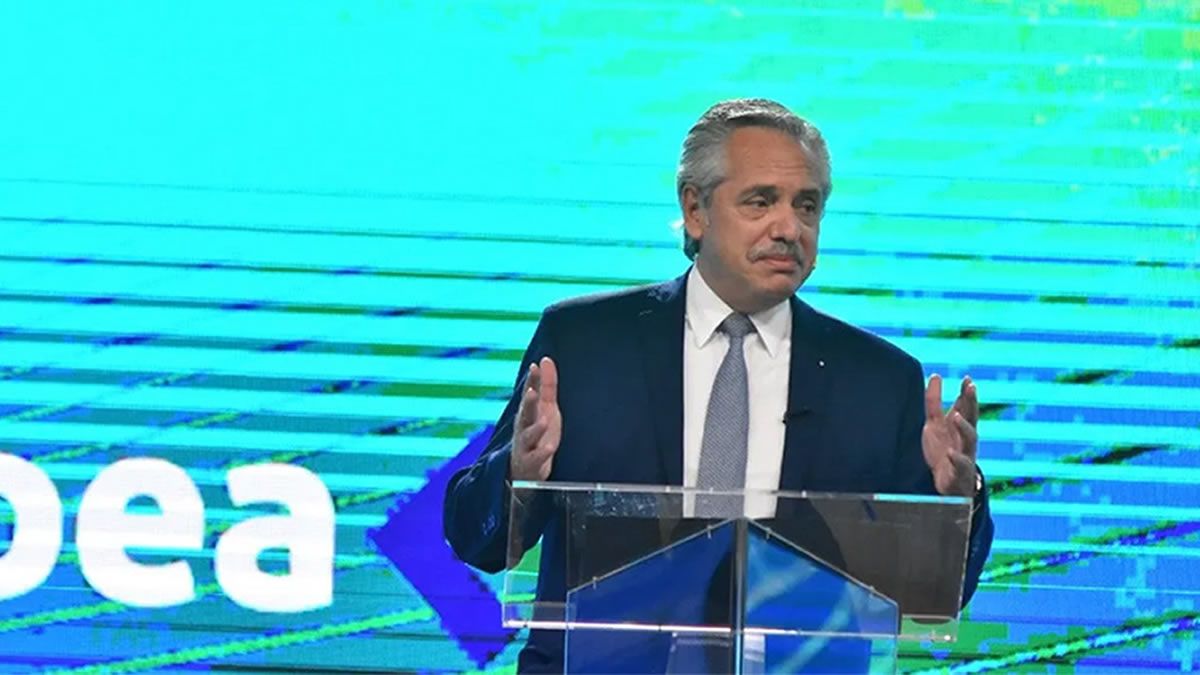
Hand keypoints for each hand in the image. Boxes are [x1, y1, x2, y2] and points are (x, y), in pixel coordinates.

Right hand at [510, 357, 561, 481]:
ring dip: (536, 428)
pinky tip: (549, 448)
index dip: (531, 382)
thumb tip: (545, 359)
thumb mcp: (545, 407)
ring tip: (544, 421)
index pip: (529, 394)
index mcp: (528, 412)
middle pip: (526, 413)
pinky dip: (541, 453)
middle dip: (528, 403)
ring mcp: (526, 445)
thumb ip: (546, 385)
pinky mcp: (531, 463)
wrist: (525, 470)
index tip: (535, 368)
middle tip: (532, 392)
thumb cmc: (537, 433)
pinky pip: (535, 458)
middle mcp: (524, 426)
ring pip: (528, 436)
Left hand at [922, 374, 978, 496]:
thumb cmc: (943, 449)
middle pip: (972, 417)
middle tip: (971, 388)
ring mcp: (965, 453)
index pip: (966, 406)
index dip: (967, 393)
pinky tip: (950, 453)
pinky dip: (956, 458)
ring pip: (970, 439)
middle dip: (972, 402)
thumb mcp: (935, 424)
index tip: (967, 379)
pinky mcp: (960, 471)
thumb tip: (935, 376)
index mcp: (960, 426)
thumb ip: (934, 402)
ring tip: (956, 416)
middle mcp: (965, 438)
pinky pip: (961, 464)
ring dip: (964, 426)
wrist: (949, 482)